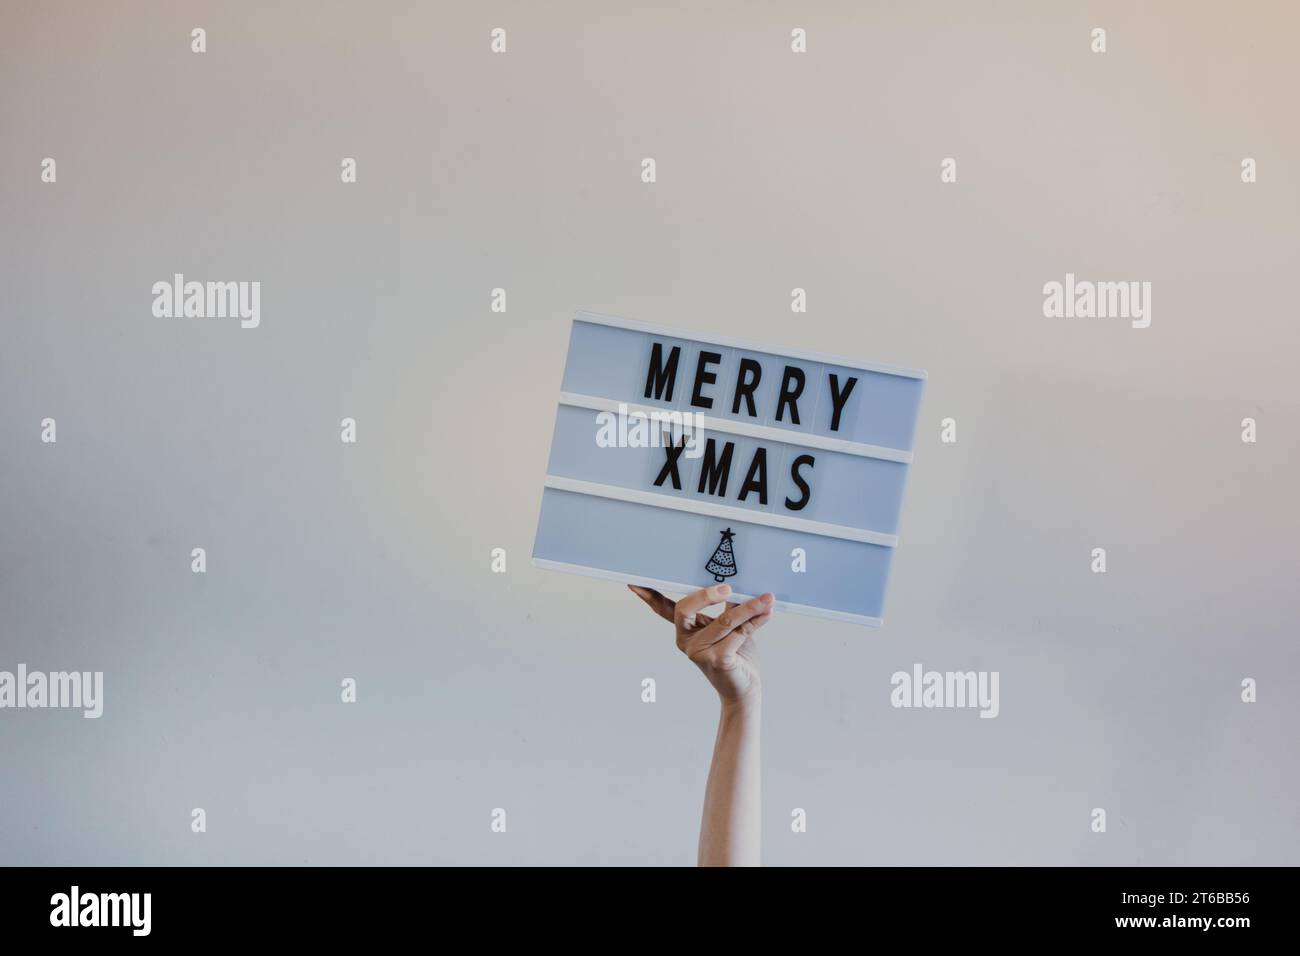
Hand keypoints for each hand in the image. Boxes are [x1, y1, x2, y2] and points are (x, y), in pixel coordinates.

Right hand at [628, 583, 772, 704]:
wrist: (745, 688)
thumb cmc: (736, 654)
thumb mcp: (728, 625)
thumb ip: (726, 607)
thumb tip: (734, 580)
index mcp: (685, 630)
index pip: (664, 609)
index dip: (650, 596)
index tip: (635, 583)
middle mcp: (686, 640)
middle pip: (684, 608)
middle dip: (705, 595)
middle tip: (727, 587)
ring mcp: (699, 652)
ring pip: (724, 619)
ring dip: (749, 607)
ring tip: (766, 598)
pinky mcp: (717, 660)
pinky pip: (738, 633)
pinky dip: (755, 621)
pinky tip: (767, 614)